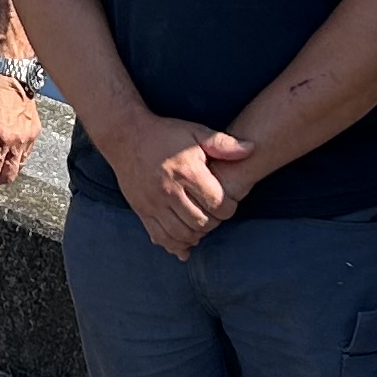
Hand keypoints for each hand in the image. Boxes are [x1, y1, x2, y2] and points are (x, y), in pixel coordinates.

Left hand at [0, 66, 40, 189]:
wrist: (7, 70)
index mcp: (1, 138)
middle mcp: (19, 140)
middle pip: (9, 174)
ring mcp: (29, 135)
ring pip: (20, 165)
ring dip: (5, 171)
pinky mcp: (35, 129)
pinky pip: (27, 153)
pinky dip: (15, 159)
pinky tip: (5, 155)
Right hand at [108, 117, 247, 255]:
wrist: (125, 136)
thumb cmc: (164, 134)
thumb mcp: (195, 132)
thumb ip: (223, 143)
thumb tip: (251, 149)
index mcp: (186, 171)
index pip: (216, 203)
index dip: (228, 208)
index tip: (227, 202)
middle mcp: (169, 190)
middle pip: (200, 222)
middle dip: (214, 223)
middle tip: (215, 214)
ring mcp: (153, 202)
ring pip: (181, 234)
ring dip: (196, 234)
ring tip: (201, 224)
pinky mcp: (141, 210)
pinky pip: (159, 236)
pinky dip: (175, 244)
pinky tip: (184, 242)